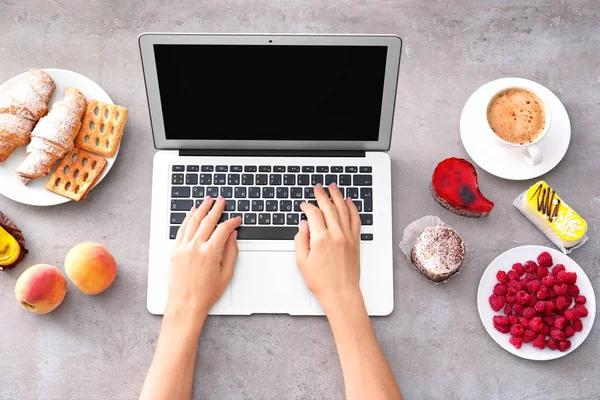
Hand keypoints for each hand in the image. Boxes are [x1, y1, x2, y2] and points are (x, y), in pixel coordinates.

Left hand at [167, 196, 241, 318]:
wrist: (185, 304)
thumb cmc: (206, 294)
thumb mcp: (226, 274)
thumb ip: (231, 252)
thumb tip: (233, 236)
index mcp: (210, 252)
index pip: (223, 229)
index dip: (232, 222)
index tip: (237, 219)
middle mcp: (196, 247)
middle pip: (208, 221)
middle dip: (216, 208)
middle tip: (222, 200)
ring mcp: (183, 248)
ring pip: (193, 221)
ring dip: (201, 209)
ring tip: (207, 200)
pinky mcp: (175, 251)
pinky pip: (182, 230)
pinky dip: (187, 219)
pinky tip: (191, 213)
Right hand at [294, 183, 363, 314]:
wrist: (341, 293)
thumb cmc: (322, 281)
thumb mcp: (302, 261)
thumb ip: (301, 240)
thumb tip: (303, 225)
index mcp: (321, 239)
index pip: (313, 214)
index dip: (307, 207)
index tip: (303, 205)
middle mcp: (336, 235)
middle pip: (329, 207)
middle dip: (322, 195)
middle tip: (318, 187)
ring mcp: (348, 237)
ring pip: (343, 210)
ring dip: (338, 196)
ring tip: (333, 187)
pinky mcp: (355, 241)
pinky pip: (355, 219)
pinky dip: (352, 208)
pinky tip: (349, 202)